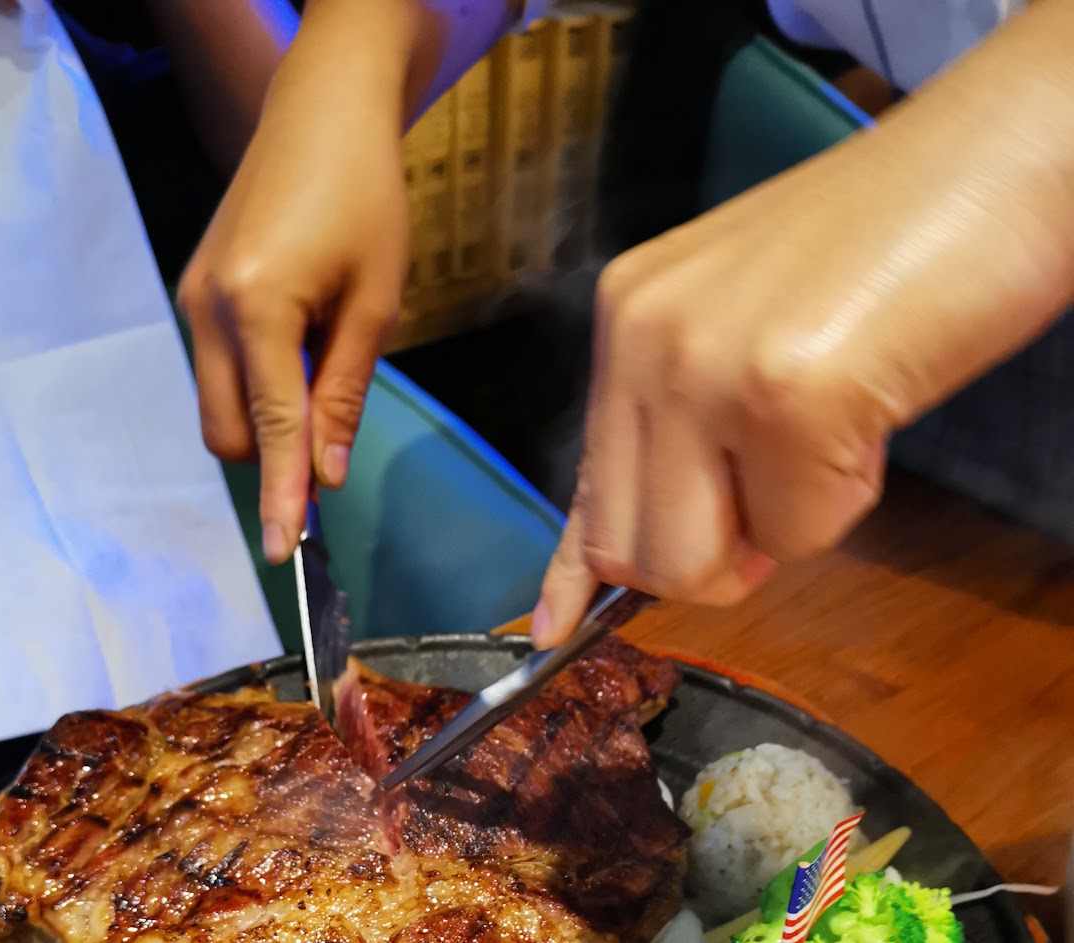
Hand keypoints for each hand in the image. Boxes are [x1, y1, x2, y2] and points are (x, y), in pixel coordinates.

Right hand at [177, 69, 408, 563]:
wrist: (320, 114)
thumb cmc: (366, 199)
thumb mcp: (376, 301)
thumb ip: (344, 392)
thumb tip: (328, 472)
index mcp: (256, 307)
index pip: (268, 428)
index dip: (280, 494)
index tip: (283, 553)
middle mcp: (205, 307)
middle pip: (225, 432)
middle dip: (269, 459)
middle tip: (328, 446)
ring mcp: (191, 296)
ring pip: (217, 403)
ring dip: (262, 420)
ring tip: (320, 372)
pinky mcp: (194, 287)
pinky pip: (217, 366)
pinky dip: (253, 383)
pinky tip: (295, 347)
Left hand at [532, 88, 1073, 644]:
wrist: (1002, 155)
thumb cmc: (893, 241)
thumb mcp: (749, 327)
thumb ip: (691, 430)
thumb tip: (678, 555)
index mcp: (628, 316)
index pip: (583, 482)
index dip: (574, 570)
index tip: (553, 628)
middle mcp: (642, 339)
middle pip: (630, 549)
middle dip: (713, 558)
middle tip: (790, 486)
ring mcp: (704, 367)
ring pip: (696, 563)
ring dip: (779, 529)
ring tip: (833, 424)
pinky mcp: (787, 397)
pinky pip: (798, 537)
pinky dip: (848, 499)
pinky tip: (872, 406)